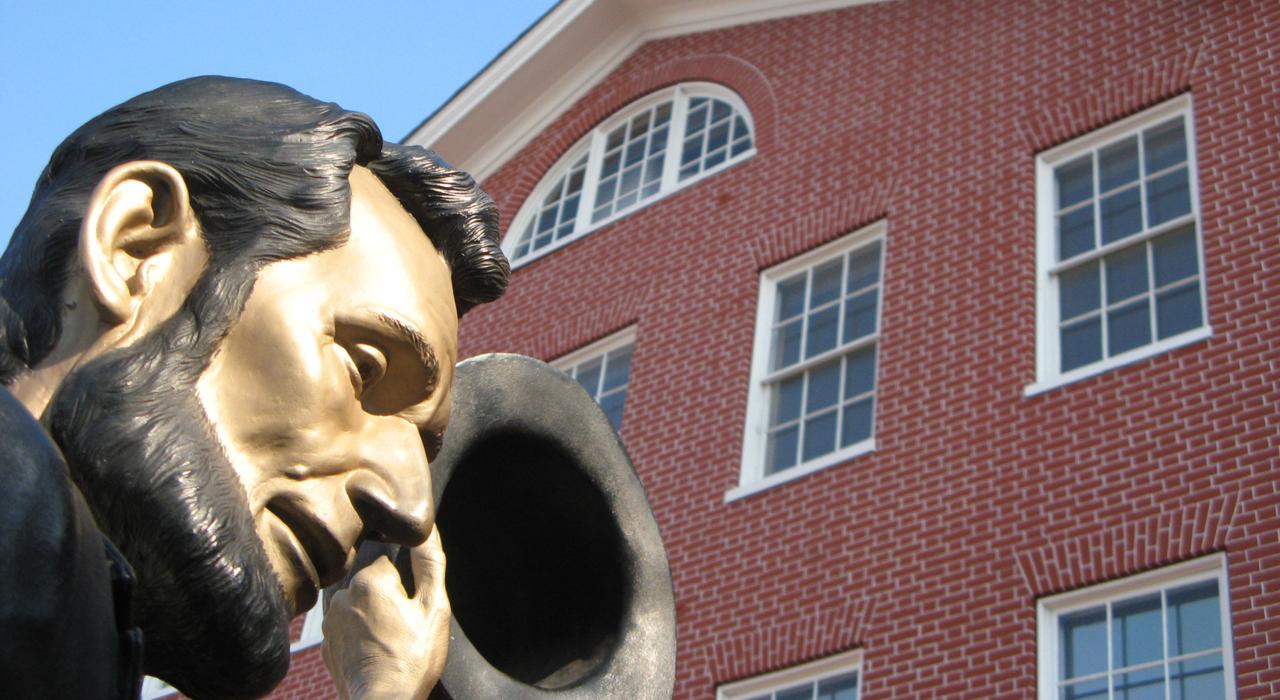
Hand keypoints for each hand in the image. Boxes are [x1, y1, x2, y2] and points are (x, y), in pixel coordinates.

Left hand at [322, 528, 450, 699]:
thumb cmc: (412, 658)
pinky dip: (358, 636)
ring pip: (357, 605)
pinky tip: (374, 652)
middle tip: (403, 627)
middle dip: (387, 599)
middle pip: (371, 584)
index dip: (405, 584)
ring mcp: (330, 622)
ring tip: (389, 641)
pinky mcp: (326, 644)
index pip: (389, 562)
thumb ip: (430, 565)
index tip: (411, 606)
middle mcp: (342, 595)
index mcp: (369, 580)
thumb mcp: (433, 608)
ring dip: (371, 616)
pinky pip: (346, 628)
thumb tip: (427, 530)